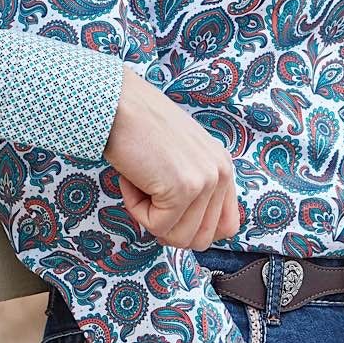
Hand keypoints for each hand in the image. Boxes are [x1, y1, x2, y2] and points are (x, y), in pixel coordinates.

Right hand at [103, 68, 240, 249]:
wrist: (117, 103)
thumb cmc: (139, 126)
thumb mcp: (180, 156)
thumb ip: (193, 187)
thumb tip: (187, 233)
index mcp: (223, 165)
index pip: (227, 226)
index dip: (194, 231)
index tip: (169, 215)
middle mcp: (221, 172)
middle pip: (201, 239)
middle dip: (169, 227)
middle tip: (148, 196)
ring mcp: (204, 180)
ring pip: (179, 238)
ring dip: (150, 216)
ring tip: (141, 180)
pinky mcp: (183, 188)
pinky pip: (156, 226)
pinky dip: (136, 208)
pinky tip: (133, 178)